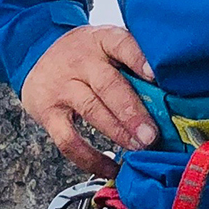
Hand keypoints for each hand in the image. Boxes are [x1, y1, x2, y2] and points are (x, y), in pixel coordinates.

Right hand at [21, 25, 159, 173]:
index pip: (120, 44)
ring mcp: (62, 87)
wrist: (37, 49)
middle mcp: (81, 61)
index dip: (138, 59)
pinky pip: (69, 140)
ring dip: (117, 132)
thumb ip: (132, 63)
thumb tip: (172, 95)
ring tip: (139, 148)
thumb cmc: (85, 53)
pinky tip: (110, 168)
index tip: (155, 75)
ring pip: (91, 110)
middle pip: (107, 84)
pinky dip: (90, 159)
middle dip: (132, 112)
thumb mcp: (107, 45)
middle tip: (152, 134)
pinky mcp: (47, 112)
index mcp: (101, 40)